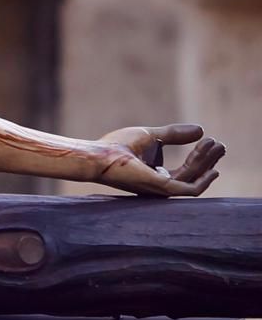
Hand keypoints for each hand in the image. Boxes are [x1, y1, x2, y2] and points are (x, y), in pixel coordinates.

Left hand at [95, 124, 224, 196]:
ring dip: (207, 163)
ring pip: (193, 179)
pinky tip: (213, 168)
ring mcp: (160, 189)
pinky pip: (190, 189)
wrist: (99, 155)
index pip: (185, 170)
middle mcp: (160, 186)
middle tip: (220, 144)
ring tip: (216, 145)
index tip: (210, 140)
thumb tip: (201, 130)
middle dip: (208, 160)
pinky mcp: (160, 189)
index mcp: (156, 176)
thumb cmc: (117, 147)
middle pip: (192, 175)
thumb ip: (174, 135)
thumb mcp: (151, 137)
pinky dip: (203, 178)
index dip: (200, 156)